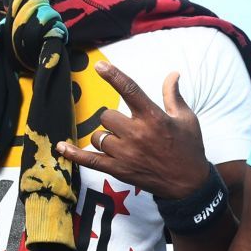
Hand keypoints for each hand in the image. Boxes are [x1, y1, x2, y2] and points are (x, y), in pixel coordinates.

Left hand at [56, 66, 210, 199]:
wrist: (189, 184)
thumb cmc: (189, 148)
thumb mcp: (186, 118)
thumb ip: (173, 95)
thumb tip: (173, 73)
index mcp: (154, 118)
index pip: (130, 90)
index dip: (114, 76)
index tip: (100, 66)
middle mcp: (137, 134)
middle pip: (107, 116)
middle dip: (113, 119)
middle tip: (128, 127)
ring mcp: (126, 154)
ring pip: (99, 136)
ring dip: (105, 136)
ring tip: (121, 143)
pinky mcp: (119, 170)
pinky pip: (90, 160)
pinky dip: (74, 154)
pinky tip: (61, 147)